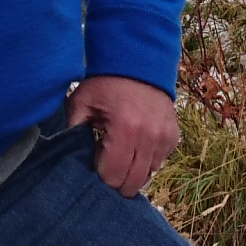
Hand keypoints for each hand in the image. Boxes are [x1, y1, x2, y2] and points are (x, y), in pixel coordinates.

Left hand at [68, 74, 179, 197]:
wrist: (139, 62)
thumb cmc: (106, 83)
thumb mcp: (80, 103)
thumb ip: (72, 132)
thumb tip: (72, 159)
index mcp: (125, 130)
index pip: (113, 177)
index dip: (100, 176)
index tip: (94, 164)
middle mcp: (149, 138)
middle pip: (132, 184)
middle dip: (116, 182)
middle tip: (106, 166)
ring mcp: (164, 138)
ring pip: (147, 175)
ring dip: (133, 171)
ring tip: (122, 153)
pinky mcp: (173, 137)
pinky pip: (159, 162)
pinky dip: (146, 160)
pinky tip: (135, 145)